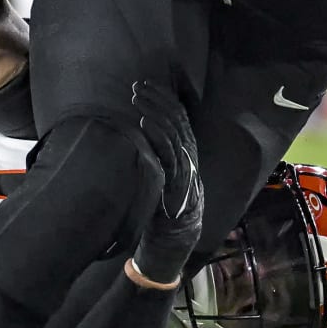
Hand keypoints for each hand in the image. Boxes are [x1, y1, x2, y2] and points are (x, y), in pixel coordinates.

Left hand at [129, 80, 204, 286]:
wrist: (173, 243)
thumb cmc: (162, 210)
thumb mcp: (160, 177)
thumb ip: (156, 156)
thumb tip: (139, 131)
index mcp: (186, 153)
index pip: (179, 117)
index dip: (164, 98)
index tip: (146, 84)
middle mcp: (189, 157)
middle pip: (177, 120)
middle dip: (157, 99)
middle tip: (137, 85)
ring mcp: (185, 169)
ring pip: (172, 132)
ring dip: (153, 111)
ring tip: (137, 97)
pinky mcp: (177, 183)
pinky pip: (167, 154)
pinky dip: (155, 135)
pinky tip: (142, 122)